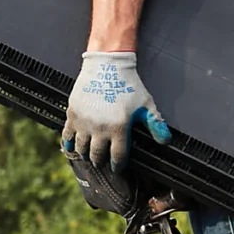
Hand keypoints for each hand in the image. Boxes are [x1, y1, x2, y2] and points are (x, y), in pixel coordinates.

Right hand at [62, 51, 171, 169]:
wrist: (107, 65)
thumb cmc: (128, 84)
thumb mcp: (146, 104)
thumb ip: (155, 124)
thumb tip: (166, 141)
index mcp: (119, 128)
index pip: (117, 157)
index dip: (118, 166)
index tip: (117, 168)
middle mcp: (100, 128)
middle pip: (97, 156)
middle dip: (100, 162)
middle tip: (102, 162)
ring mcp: (84, 122)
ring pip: (82, 149)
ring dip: (86, 154)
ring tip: (89, 154)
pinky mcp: (73, 114)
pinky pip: (67, 135)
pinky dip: (69, 144)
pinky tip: (73, 147)